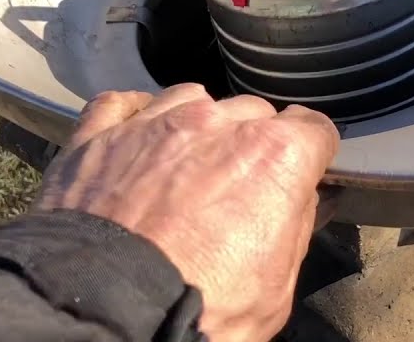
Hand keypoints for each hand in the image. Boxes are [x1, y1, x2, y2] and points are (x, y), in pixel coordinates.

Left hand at [34, 84, 339, 341]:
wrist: (103, 315)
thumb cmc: (195, 308)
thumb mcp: (276, 288)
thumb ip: (296, 228)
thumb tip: (305, 201)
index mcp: (275, 156)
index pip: (314, 127)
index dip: (310, 153)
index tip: (301, 172)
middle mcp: (218, 124)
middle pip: (253, 113)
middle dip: (252, 144)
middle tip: (239, 188)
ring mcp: (155, 123)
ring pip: (192, 99)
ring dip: (198, 126)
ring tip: (187, 167)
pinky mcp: (99, 136)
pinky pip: (121, 104)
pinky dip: (133, 117)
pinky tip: (138, 138)